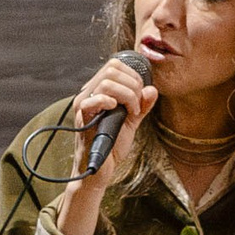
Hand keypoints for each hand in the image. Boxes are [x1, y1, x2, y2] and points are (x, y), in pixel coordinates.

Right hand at [54, 56, 159, 234]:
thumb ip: (142, 106)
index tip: (141, 96)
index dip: (133, 76)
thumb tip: (152, 89)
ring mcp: (84, 105)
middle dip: (133, 85)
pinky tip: (119, 111)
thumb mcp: (132, 123)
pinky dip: (110, 102)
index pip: (115, 66)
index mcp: (99, 91)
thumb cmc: (112, 145)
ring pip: (106, 81)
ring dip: (127, 95)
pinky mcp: (82, 118)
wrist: (101, 169)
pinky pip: (93, 100)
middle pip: (112, 68)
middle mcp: (89, 93)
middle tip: (137, 105)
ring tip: (132, 112)